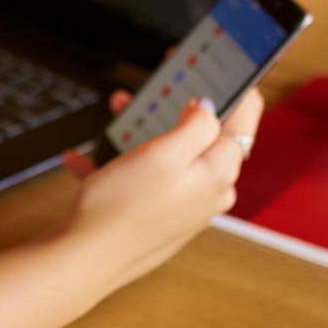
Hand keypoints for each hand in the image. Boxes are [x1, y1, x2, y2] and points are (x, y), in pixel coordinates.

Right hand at [58, 87, 263, 296]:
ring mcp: (182, 208)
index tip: (226, 66)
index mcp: (216, 175)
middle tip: (157, 88)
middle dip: (177, 108)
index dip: (236, 89)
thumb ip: (195, 125)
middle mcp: (206, 193)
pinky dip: (118, 166)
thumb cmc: (121, 209)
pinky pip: (142, 180)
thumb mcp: (162, 154)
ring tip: (117, 117)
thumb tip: (208, 107)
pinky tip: (87, 160)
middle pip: (203, 138)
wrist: (85, 260)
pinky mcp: (157, 218)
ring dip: (143, 133)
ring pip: (170, 156)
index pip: (243, 124)